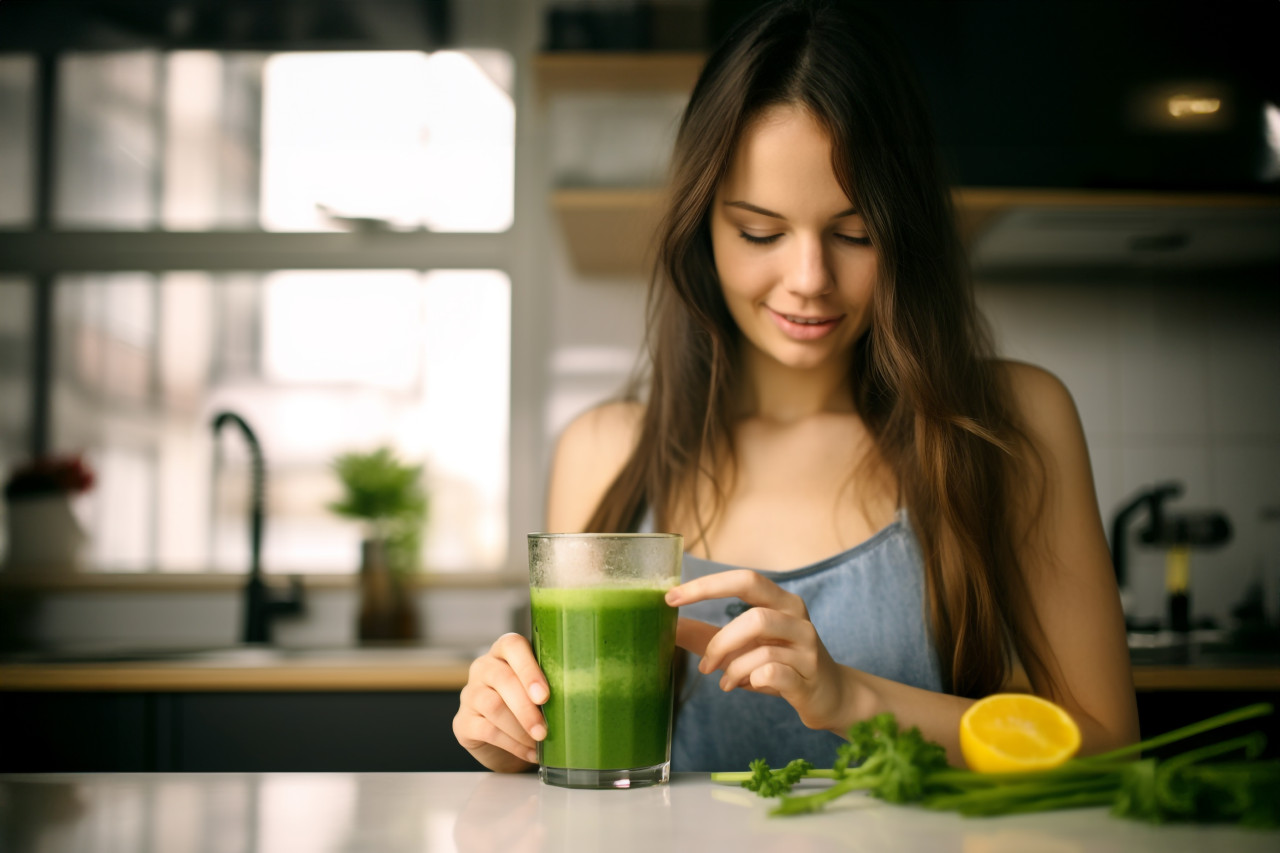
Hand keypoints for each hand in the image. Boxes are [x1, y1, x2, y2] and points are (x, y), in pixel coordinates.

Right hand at [453, 632, 548, 771]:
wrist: (506, 741)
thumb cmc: (531, 706)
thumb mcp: (541, 688)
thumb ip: (554, 681)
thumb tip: (584, 692)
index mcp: (505, 651)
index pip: (512, 646)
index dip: (529, 669)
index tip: (545, 695)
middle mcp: (484, 667)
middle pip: (503, 679)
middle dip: (527, 707)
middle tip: (544, 729)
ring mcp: (471, 694)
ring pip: (493, 706)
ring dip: (520, 727)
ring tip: (539, 741)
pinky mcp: (463, 722)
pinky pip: (486, 730)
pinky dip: (512, 744)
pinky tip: (529, 752)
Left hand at [665, 569, 848, 731]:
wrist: (830, 696)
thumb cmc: (781, 665)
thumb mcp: (744, 646)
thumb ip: (708, 635)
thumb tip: (670, 625)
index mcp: (781, 602)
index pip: (745, 580)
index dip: (707, 585)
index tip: (670, 597)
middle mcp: (798, 619)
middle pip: (755, 616)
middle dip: (721, 642)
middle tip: (703, 666)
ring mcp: (808, 648)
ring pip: (763, 649)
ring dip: (734, 668)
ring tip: (725, 681)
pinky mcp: (810, 678)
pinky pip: (773, 674)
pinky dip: (751, 682)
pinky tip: (747, 686)